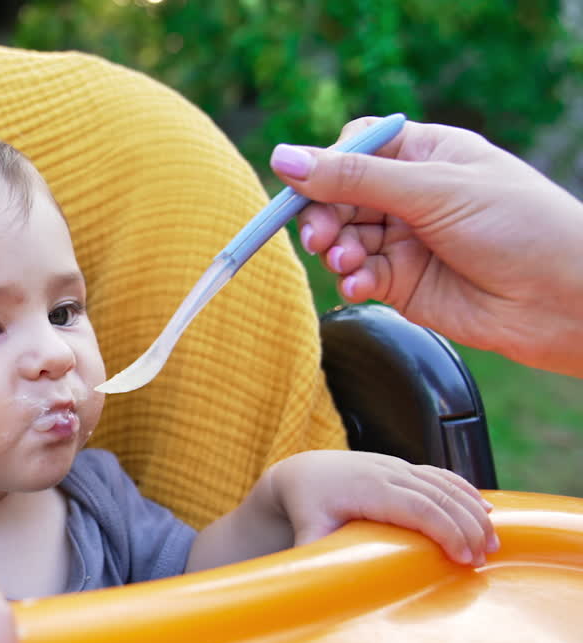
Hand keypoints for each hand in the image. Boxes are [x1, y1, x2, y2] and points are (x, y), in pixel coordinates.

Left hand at [264, 450, 498, 565]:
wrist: (304, 473)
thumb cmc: (307, 505)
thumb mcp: (306, 529)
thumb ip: (313, 553)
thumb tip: (315, 582)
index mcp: (370, 489)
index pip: (421, 508)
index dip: (447, 531)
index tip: (464, 559)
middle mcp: (388, 473)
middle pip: (441, 498)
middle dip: (469, 528)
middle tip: (484, 560)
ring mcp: (398, 467)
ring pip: (447, 485)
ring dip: (474, 512)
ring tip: (492, 544)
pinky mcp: (404, 467)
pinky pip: (442, 476)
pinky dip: (467, 492)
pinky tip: (486, 510)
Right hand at [269, 118, 582, 377]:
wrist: (566, 300)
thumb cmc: (521, 227)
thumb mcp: (434, 192)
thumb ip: (355, 178)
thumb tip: (283, 158)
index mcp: (426, 154)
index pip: (356, 148)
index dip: (326, 165)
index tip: (303, 184)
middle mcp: (412, 194)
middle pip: (339, 196)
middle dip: (324, 215)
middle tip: (320, 238)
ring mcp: (405, 239)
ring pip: (342, 238)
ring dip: (335, 251)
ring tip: (346, 264)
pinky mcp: (402, 282)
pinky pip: (358, 276)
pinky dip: (351, 280)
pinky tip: (360, 285)